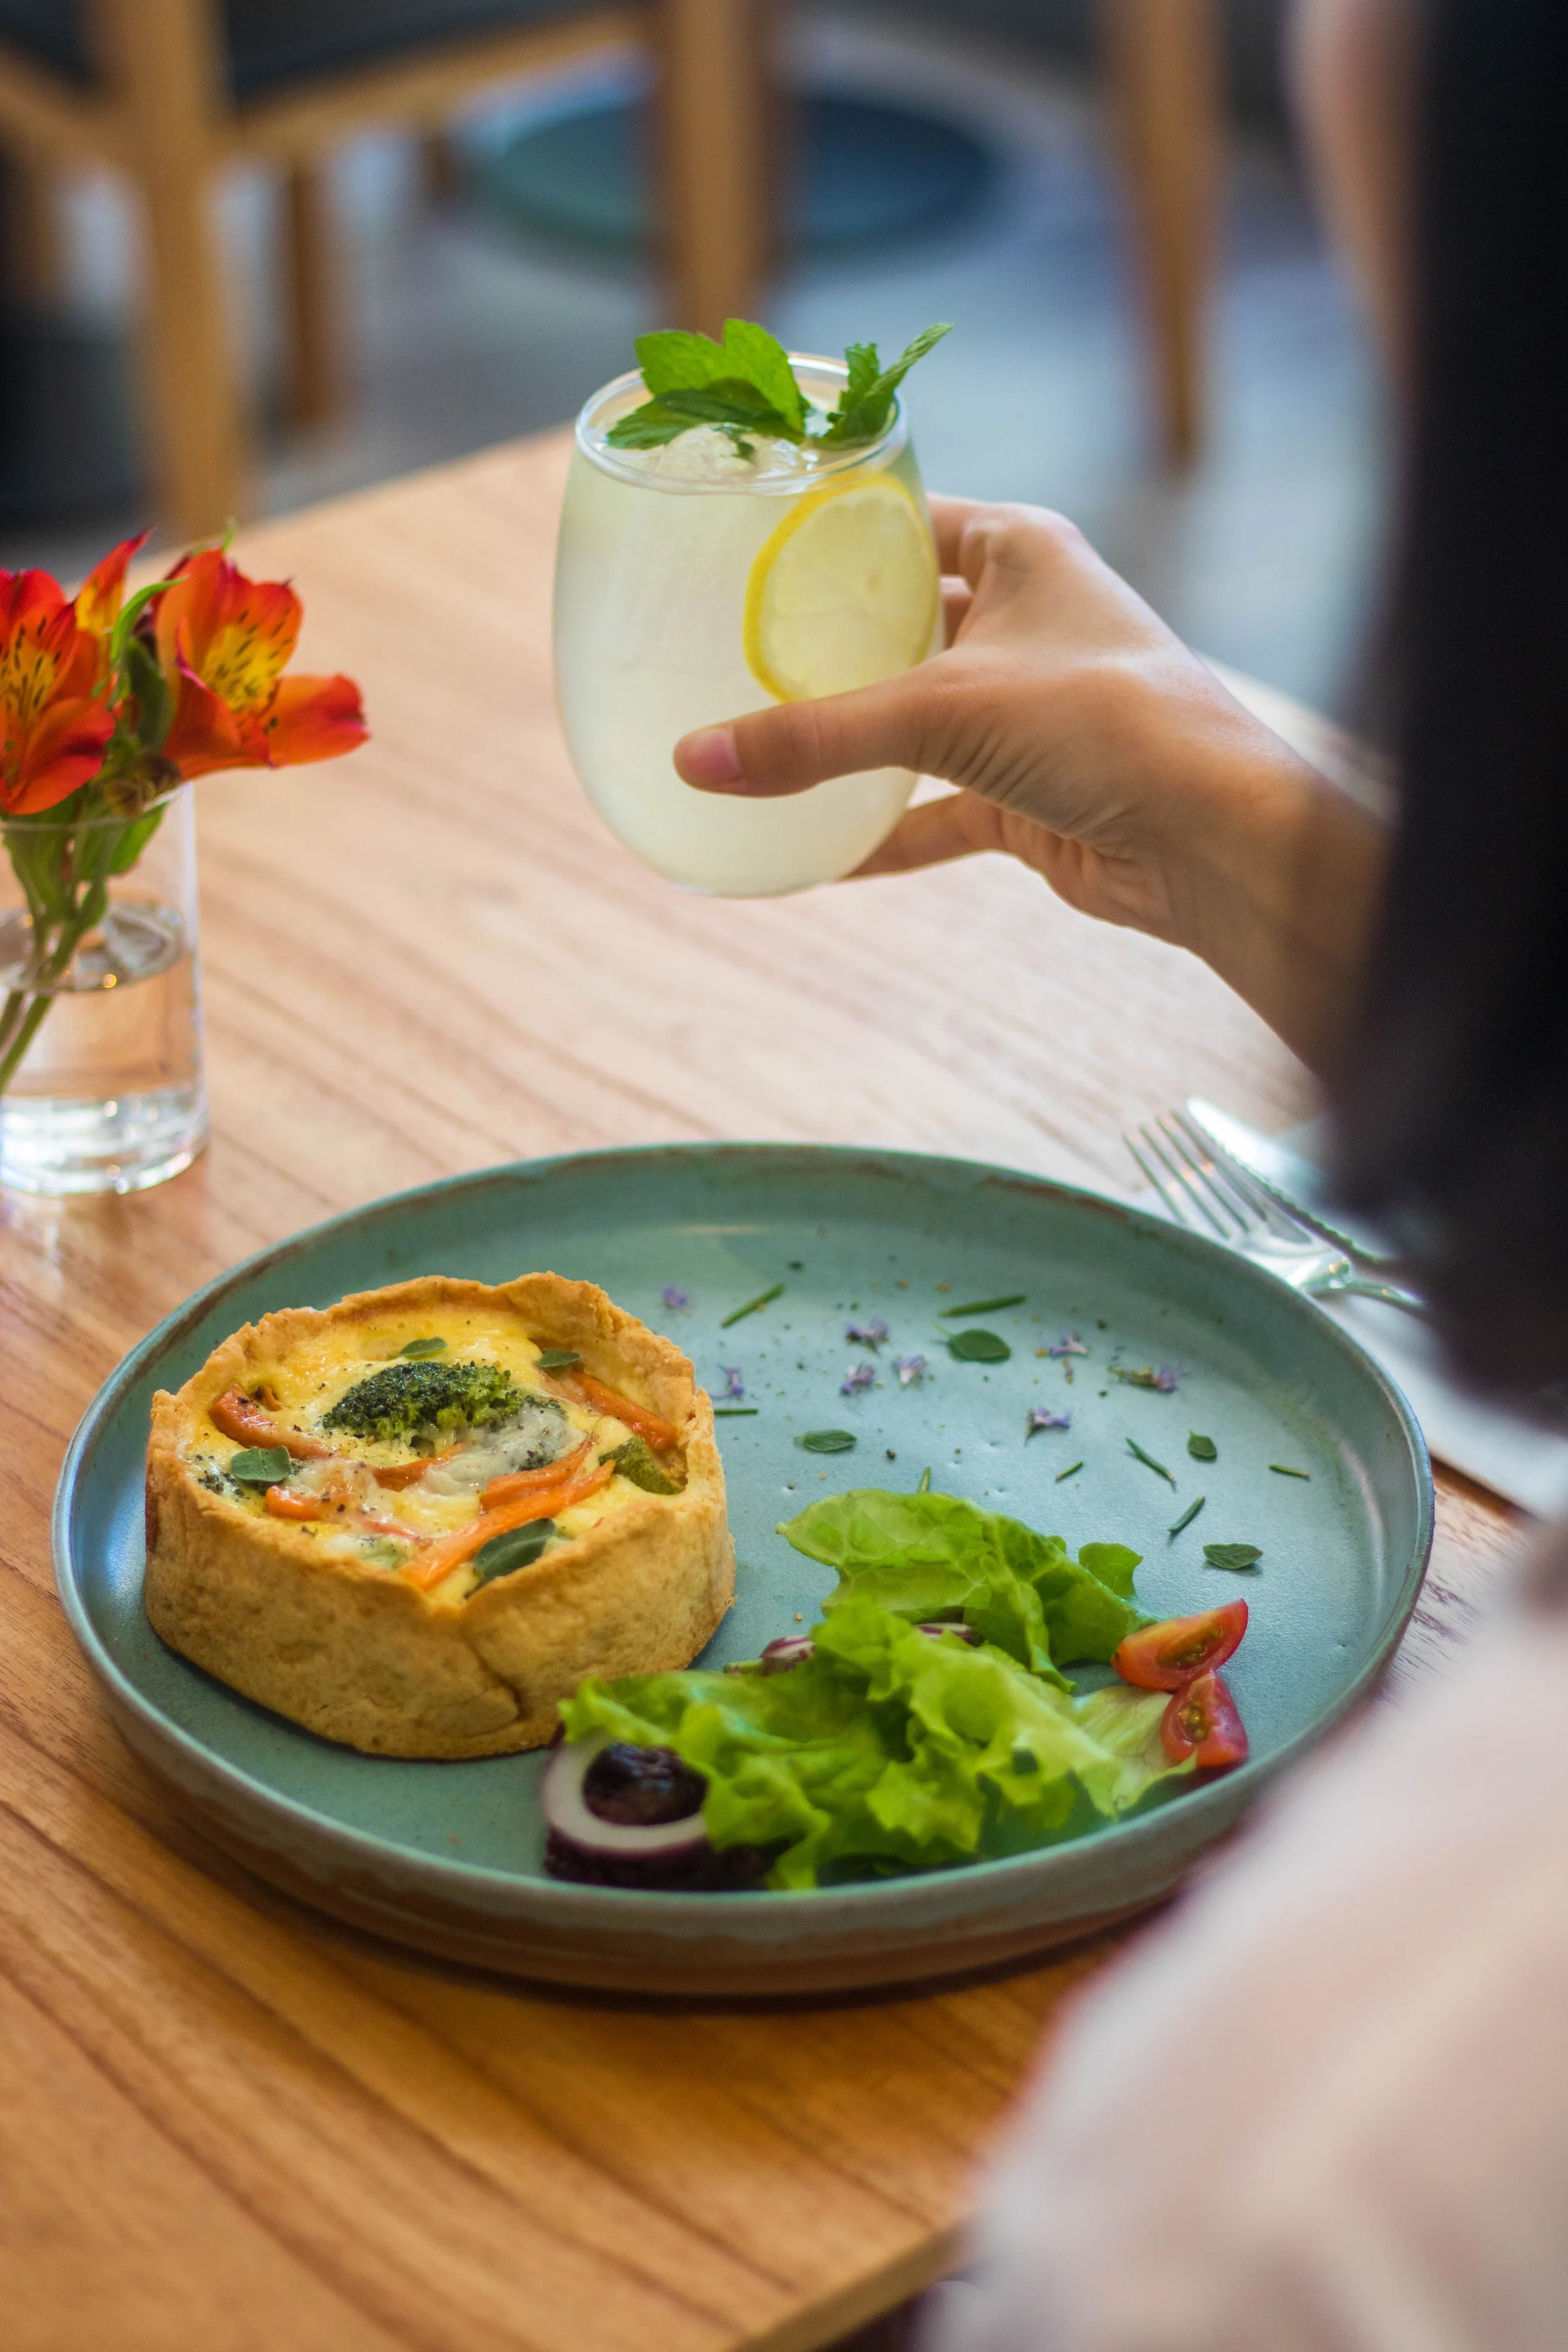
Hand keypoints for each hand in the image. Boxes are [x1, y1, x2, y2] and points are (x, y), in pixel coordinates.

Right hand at [674, 496, 1388, 1070]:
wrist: (1210, 836)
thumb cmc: (1105, 725)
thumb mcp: (941, 712)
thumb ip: (814, 737)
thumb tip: (695, 761)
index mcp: (1021, 550)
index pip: (909, 519)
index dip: (834, 532)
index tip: (748, 551)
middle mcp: (1026, 620)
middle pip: (903, 623)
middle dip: (827, 647)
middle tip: (729, 653)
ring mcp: (1027, 710)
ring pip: (915, 720)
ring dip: (851, 743)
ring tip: (757, 747)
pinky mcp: (1028, 792)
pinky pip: (935, 809)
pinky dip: (883, 832)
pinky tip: (816, 856)